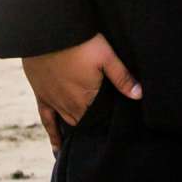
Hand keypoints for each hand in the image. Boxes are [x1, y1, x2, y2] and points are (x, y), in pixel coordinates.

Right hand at [23, 34, 141, 151]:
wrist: (46, 31)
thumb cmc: (79, 41)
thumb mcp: (106, 56)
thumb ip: (122, 77)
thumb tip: (139, 95)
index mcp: (87, 98)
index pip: (100, 120)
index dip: (108, 125)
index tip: (116, 133)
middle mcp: (70, 105)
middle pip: (85, 124)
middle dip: (94, 129)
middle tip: (103, 138)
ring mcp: (54, 102)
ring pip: (68, 124)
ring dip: (77, 133)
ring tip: (86, 145)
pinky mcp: (41, 96)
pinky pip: (47, 121)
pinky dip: (53, 137)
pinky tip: (57, 149)